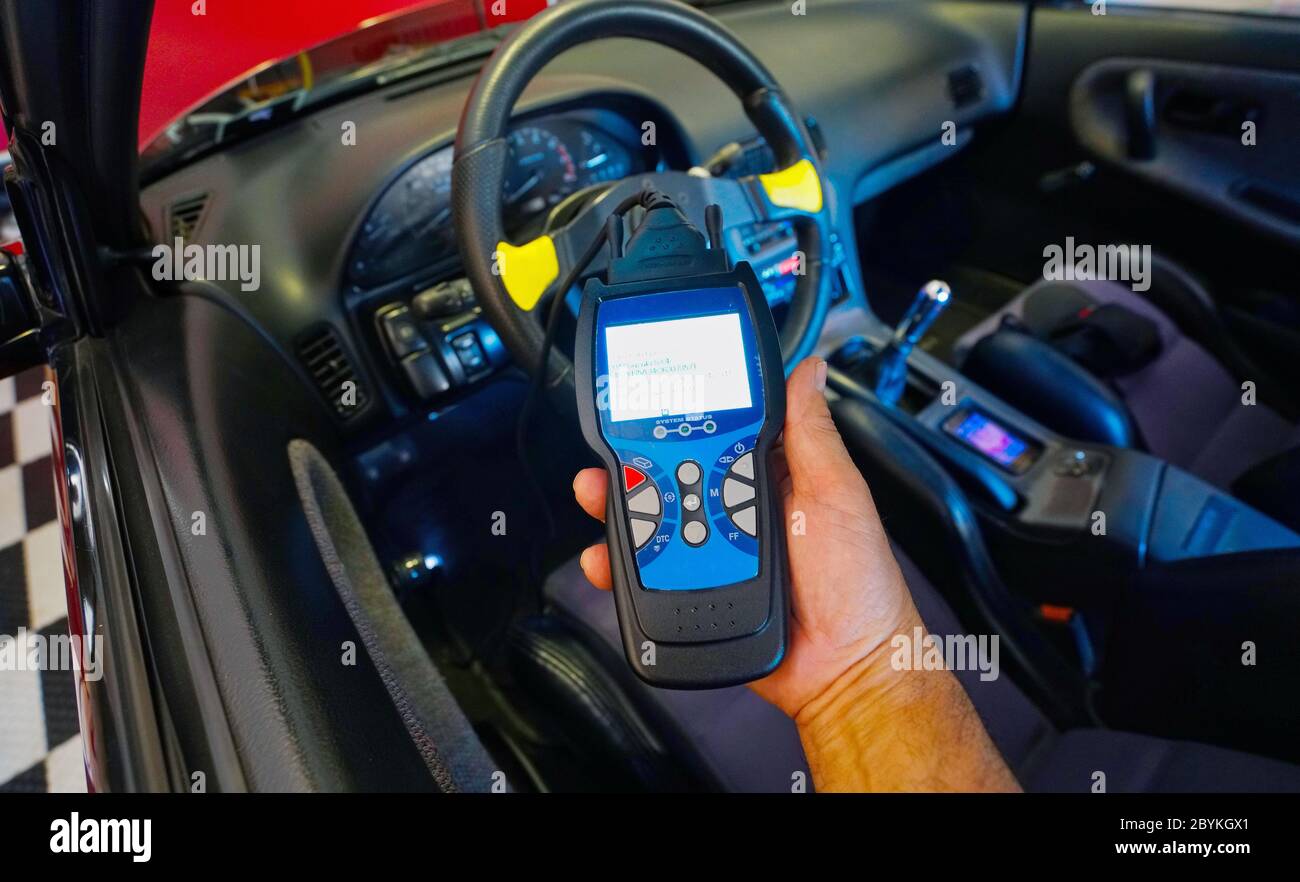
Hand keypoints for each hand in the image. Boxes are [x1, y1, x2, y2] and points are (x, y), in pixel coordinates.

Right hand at [571, 356, 922, 718]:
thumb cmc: (858, 583)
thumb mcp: (838, 494)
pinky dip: (619, 566)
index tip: (647, 404)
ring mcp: (712, 552)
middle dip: (633, 463)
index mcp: (771, 478)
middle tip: (612, 456)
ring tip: (602, 497)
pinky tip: (606, 557)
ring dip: (619, 509)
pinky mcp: (692, 593)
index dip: (680, 420)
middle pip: (671, 476)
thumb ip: (813, 434)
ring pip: (651, 522)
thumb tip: (809, 371)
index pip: (714, 436)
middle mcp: (735, 511)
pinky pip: (646, 576)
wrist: (846, 667)